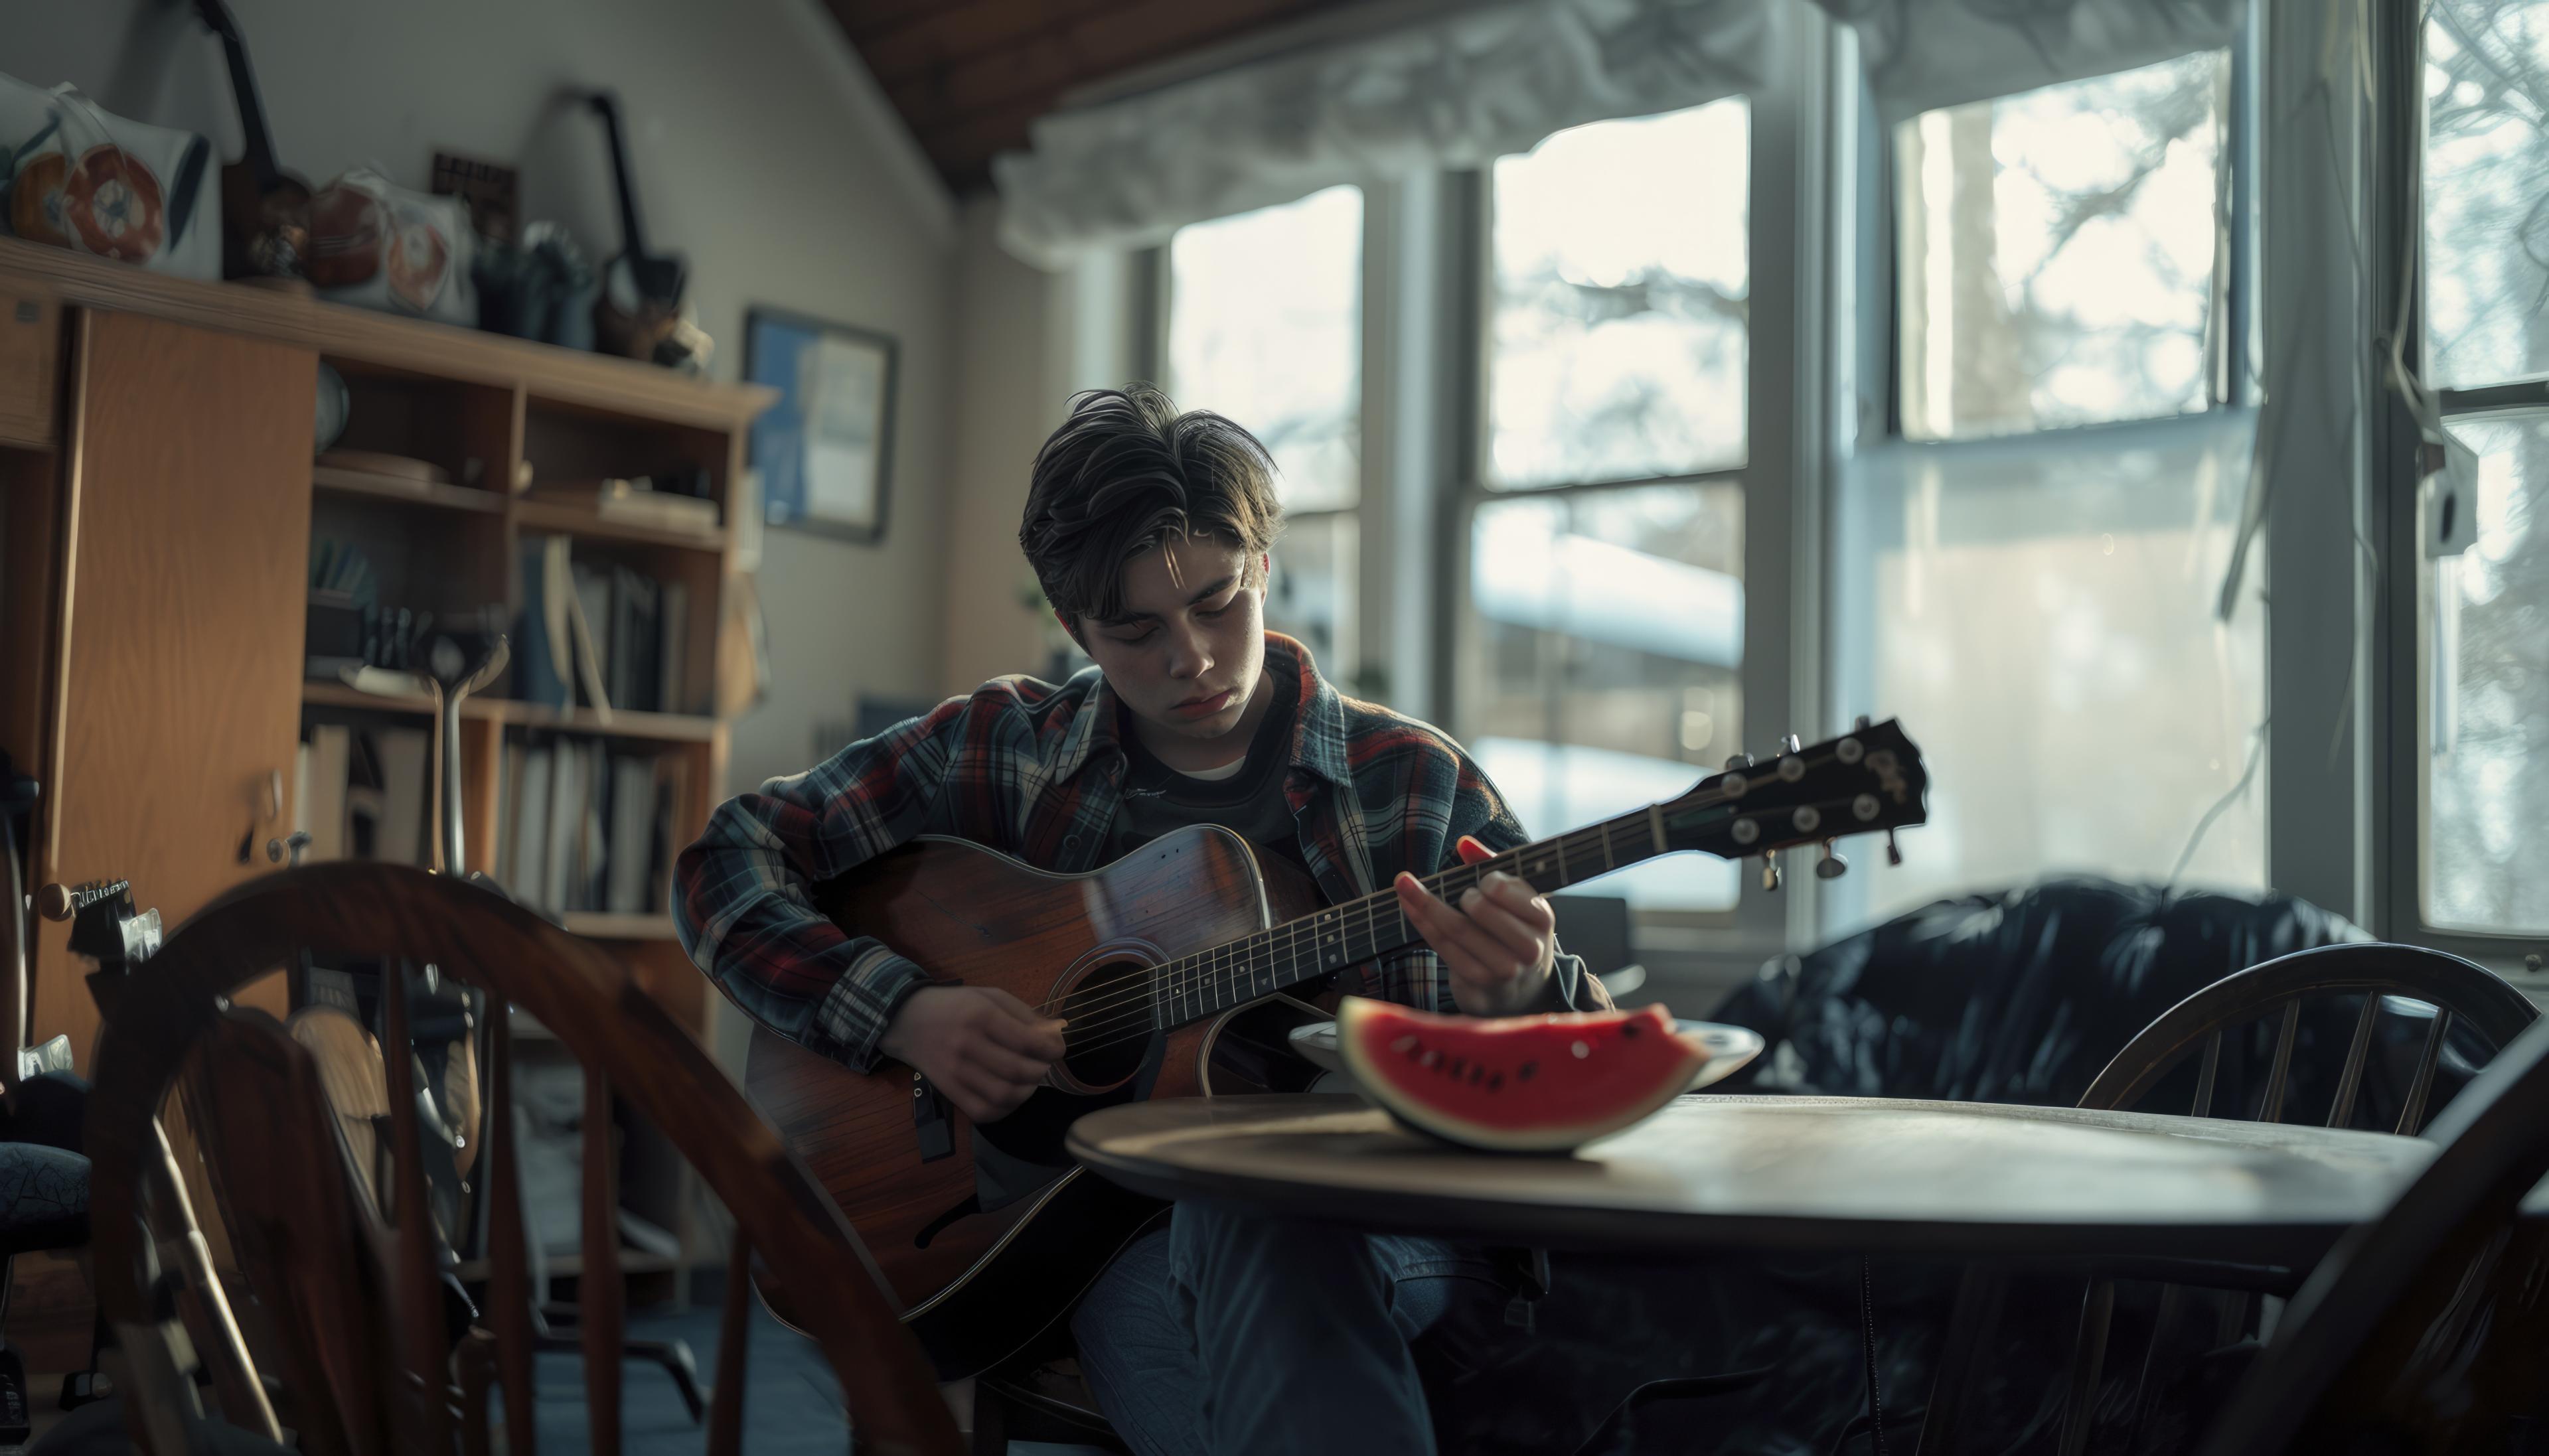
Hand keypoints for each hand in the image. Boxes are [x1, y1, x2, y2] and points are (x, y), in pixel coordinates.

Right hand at [876, 985, 1066, 1123]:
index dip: (1051, 1050)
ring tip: (1029, 1080)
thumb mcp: (990, 996)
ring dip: (1026, 1092)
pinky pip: (983, 1111)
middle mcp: (967, 1044)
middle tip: (1043, 1064)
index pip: (1027, 1041)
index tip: (1057, 1050)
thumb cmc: (956, 1005)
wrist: (908, 1020)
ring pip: (1003, 1095)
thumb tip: (1056, 1035)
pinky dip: (1004, 1109)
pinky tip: (1010, 1096)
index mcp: (981, 1015)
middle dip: (1041, 1071)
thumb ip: (1024, 1014)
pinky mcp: (948, 1090)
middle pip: (1018, 1070)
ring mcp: (955, 1071)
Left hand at [1394, 835, 1557, 1016]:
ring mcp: (1503, 969)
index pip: (1503, 890)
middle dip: (1459, 895)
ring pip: (1455, 928)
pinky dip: (1421, 922)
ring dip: (1424, 903)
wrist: (1521, 989)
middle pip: (1478, 909)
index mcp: (1541, 917)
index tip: (1482, 882)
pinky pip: (1442, 946)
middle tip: (1461, 895)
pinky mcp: (1478, 983)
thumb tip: (1465, 842)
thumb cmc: (1513, 932)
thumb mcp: (1515, 900)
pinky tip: (1408, 905)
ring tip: (1405, 885)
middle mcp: (1528, 947)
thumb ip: (1493, 867)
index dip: (1486, 881)